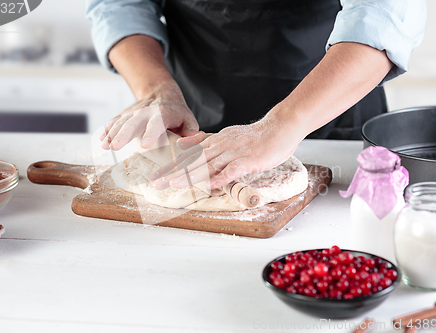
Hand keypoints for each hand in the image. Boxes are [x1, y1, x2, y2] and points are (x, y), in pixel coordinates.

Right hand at [100, 83, 199, 149]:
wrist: (161, 92)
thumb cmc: (177, 112)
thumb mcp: (189, 119)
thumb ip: (191, 131)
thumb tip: (193, 143)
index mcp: (163, 114)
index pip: (156, 123)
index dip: (151, 133)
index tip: (145, 145)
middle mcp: (146, 112)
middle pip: (133, 122)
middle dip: (124, 134)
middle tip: (116, 146)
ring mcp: (133, 113)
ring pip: (121, 122)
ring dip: (112, 134)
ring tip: (105, 146)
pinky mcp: (125, 115)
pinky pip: (114, 122)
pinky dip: (107, 130)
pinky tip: (101, 140)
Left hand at [151, 113, 302, 189]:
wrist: (280, 127)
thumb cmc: (254, 136)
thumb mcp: (225, 135)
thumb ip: (204, 140)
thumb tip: (182, 144)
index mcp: (215, 142)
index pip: (190, 156)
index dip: (172, 167)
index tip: (156, 177)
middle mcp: (221, 146)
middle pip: (193, 161)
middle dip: (174, 173)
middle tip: (156, 183)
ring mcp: (234, 153)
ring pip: (208, 165)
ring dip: (190, 175)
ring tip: (174, 185)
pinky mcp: (249, 160)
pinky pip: (232, 170)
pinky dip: (220, 177)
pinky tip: (209, 186)